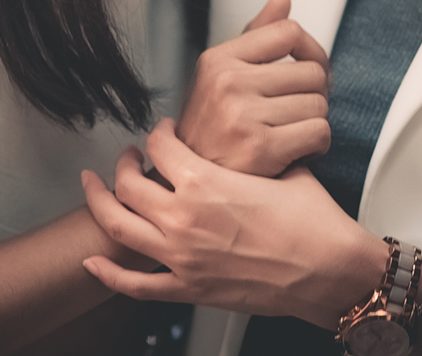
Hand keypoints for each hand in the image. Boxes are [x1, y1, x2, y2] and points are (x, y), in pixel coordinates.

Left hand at [81, 120, 381, 324]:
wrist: (329, 270)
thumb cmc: (312, 221)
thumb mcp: (282, 168)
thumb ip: (251, 157)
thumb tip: (249, 145)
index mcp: (205, 181)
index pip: (159, 146)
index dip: (157, 133)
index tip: (162, 132)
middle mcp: (183, 217)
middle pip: (128, 184)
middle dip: (123, 164)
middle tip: (128, 156)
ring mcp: (181, 258)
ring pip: (118, 227)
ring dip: (99, 204)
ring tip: (94, 190)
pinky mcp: (189, 290)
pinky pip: (135, 284)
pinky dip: (109, 274)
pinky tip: (93, 263)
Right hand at [177, 0, 331, 177]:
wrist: (188, 182)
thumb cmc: (211, 127)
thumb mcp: (222, 73)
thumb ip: (257, 34)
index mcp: (220, 59)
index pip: (288, 31)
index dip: (310, 50)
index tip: (308, 69)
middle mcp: (229, 82)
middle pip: (312, 71)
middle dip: (315, 92)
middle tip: (300, 108)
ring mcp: (243, 115)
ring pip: (319, 104)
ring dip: (315, 121)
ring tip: (293, 130)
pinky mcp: (261, 148)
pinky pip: (318, 132)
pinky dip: (317, 145)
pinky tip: (298, 149)